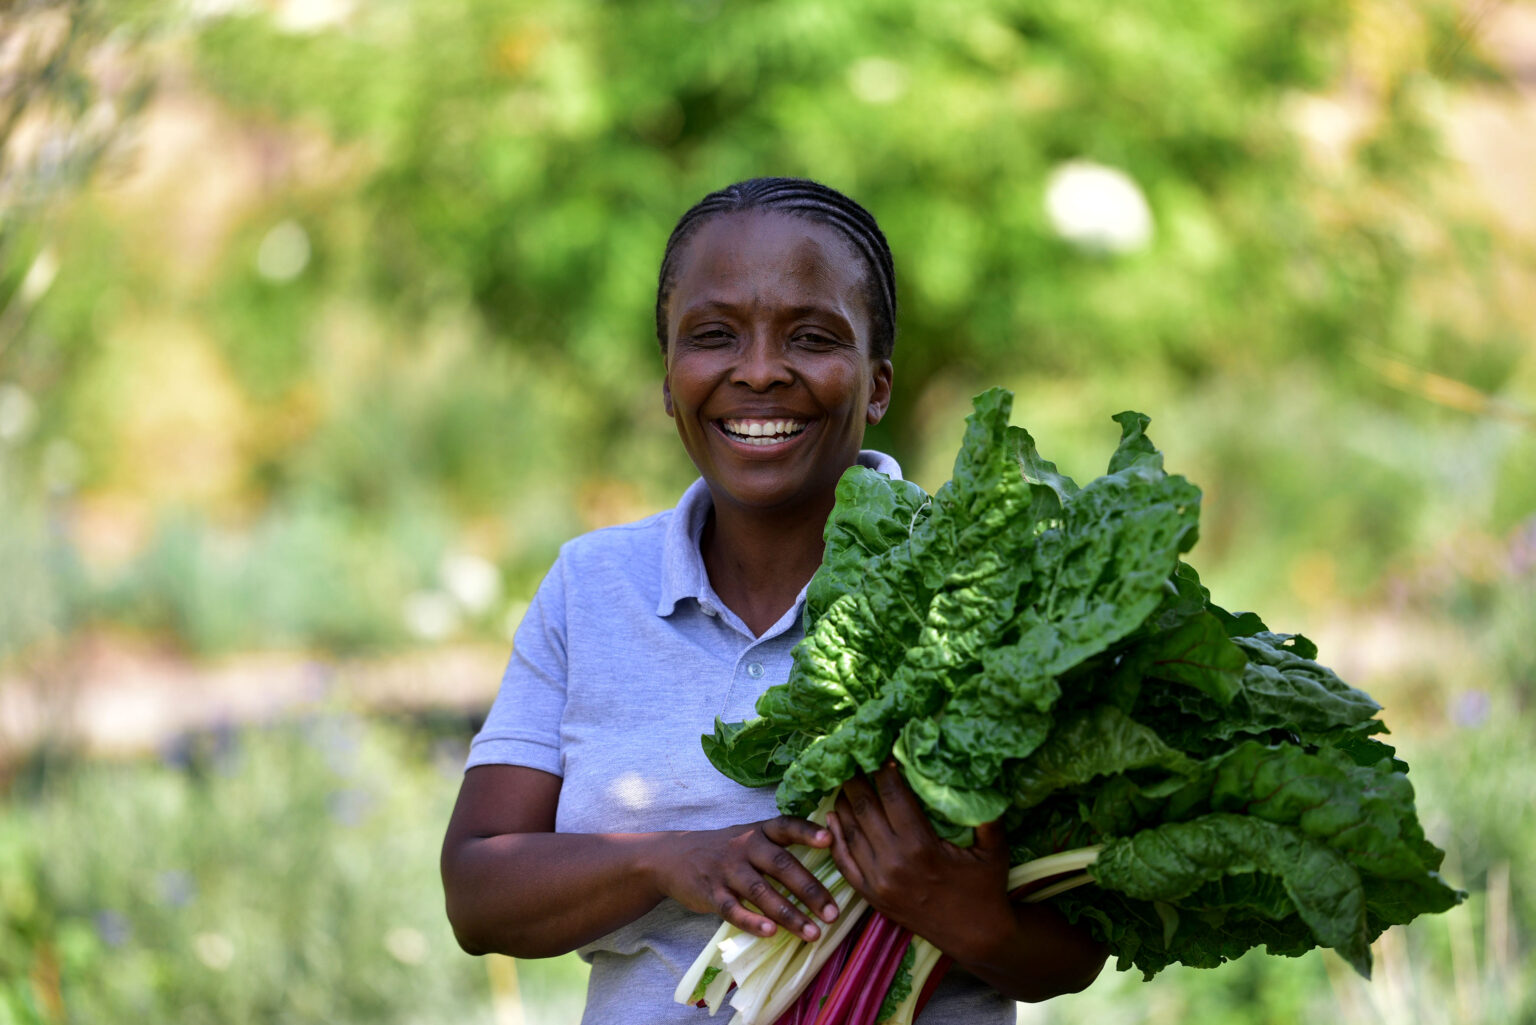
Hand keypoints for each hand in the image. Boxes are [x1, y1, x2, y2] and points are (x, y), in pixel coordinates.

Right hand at [653, 816, 839, 941]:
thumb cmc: (724, 850)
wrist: (673, 857)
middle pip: (781, 865)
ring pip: (761, 891)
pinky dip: (752, 921)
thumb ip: (779, 846)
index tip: (829, 840)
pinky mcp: (711, 892)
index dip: (807, 832)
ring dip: (789, 914)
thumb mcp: (749, 837)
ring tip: (812, 933)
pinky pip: (733, 909)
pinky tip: (771, 933)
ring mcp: (727, 870)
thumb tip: (826, 858)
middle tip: (833, 913)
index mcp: (759, 831)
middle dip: (809, 890)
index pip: (786, 826)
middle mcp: (745, 846)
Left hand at [826, 762, 1014, 961]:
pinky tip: (831, 817)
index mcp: (922, 846)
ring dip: (843, 803)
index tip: (883, 752)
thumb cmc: (986, 889)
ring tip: (843, 781)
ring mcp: (878, 880)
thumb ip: (984, 814)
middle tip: (853, 757)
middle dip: (857, 779)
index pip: (892, 795)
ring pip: (849, 831)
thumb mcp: (994, 849)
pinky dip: (834, 837)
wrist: (976, 937)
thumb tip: (977, 778)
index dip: (884, 770)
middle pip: (865, 808)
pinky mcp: (871, 895)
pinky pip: (844, 861)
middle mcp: (893, 861)